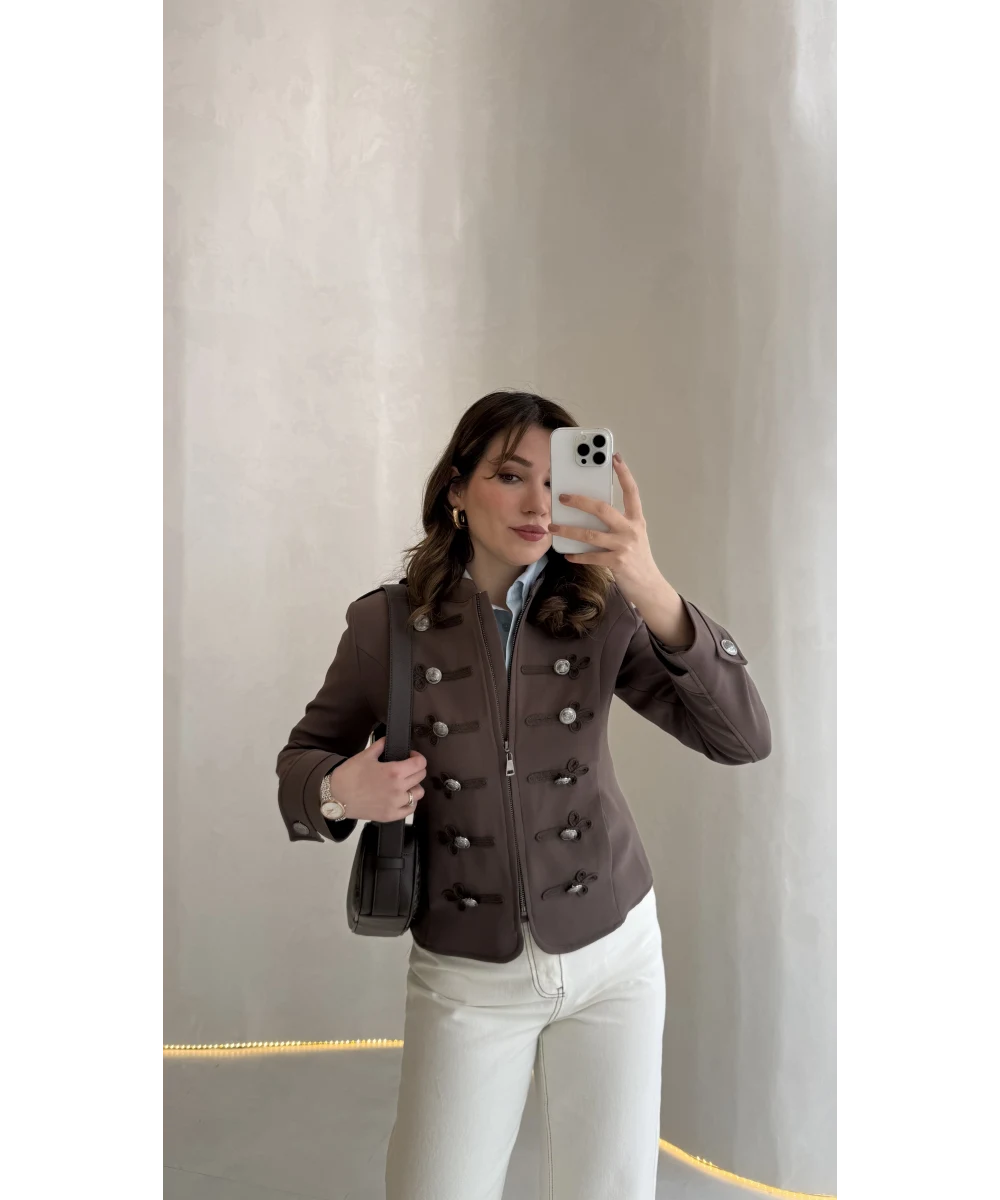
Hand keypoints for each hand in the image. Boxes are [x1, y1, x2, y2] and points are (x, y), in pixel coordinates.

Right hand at [329, 736, 426, 821]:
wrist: (336, 795)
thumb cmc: (349, 775)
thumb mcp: (366, 755)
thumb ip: (381, 745)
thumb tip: (388, 739)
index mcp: (394, 771)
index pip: (420, 763)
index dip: (417, 757)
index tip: (411, 756)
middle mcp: (398, 788)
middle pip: (420, 776)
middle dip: (416, 769)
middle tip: (406, 768)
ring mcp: (395, 803)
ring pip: (418, 793)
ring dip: (414, 786)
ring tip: (405, 783)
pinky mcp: (390, 815)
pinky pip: (410, 809)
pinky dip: (410, 803)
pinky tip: (402, 797)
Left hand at [546, 452, 664, 604]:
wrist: (649, 586)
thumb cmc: (637, 559)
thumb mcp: (632, 537)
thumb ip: (617, 524)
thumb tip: (589, 513)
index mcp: (636, 520)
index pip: (632, 492)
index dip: (624, 474)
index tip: (615, 458)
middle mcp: (631, 530)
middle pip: (603, 509)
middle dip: (580, 501)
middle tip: (563, 497)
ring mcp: (624, 546)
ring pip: (590, 534)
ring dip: (568, 530)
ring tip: (553, 526)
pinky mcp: (616, 562)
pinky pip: (591, 556)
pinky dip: (577, 555)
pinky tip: (567, 554)